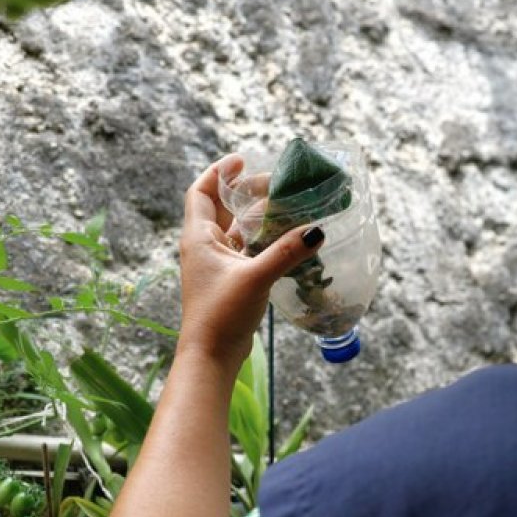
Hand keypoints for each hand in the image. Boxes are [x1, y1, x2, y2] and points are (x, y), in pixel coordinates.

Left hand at [177, 155, 323, 368]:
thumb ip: (286, 252)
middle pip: (222, 207)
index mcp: (199, 238)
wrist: (211, 356)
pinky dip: (262, 239)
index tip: (241, 159)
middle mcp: (204, 247)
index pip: (202, 193)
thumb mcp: (256, 277)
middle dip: (245, 192)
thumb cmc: (222, 314)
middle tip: (274, 184)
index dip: (218, 172)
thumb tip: (316, 230)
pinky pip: (246, 249)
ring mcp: (217, 265)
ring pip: (235, 229)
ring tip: (282, 204)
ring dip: (255, 216)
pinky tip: (283, 238)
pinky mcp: (230, 280)